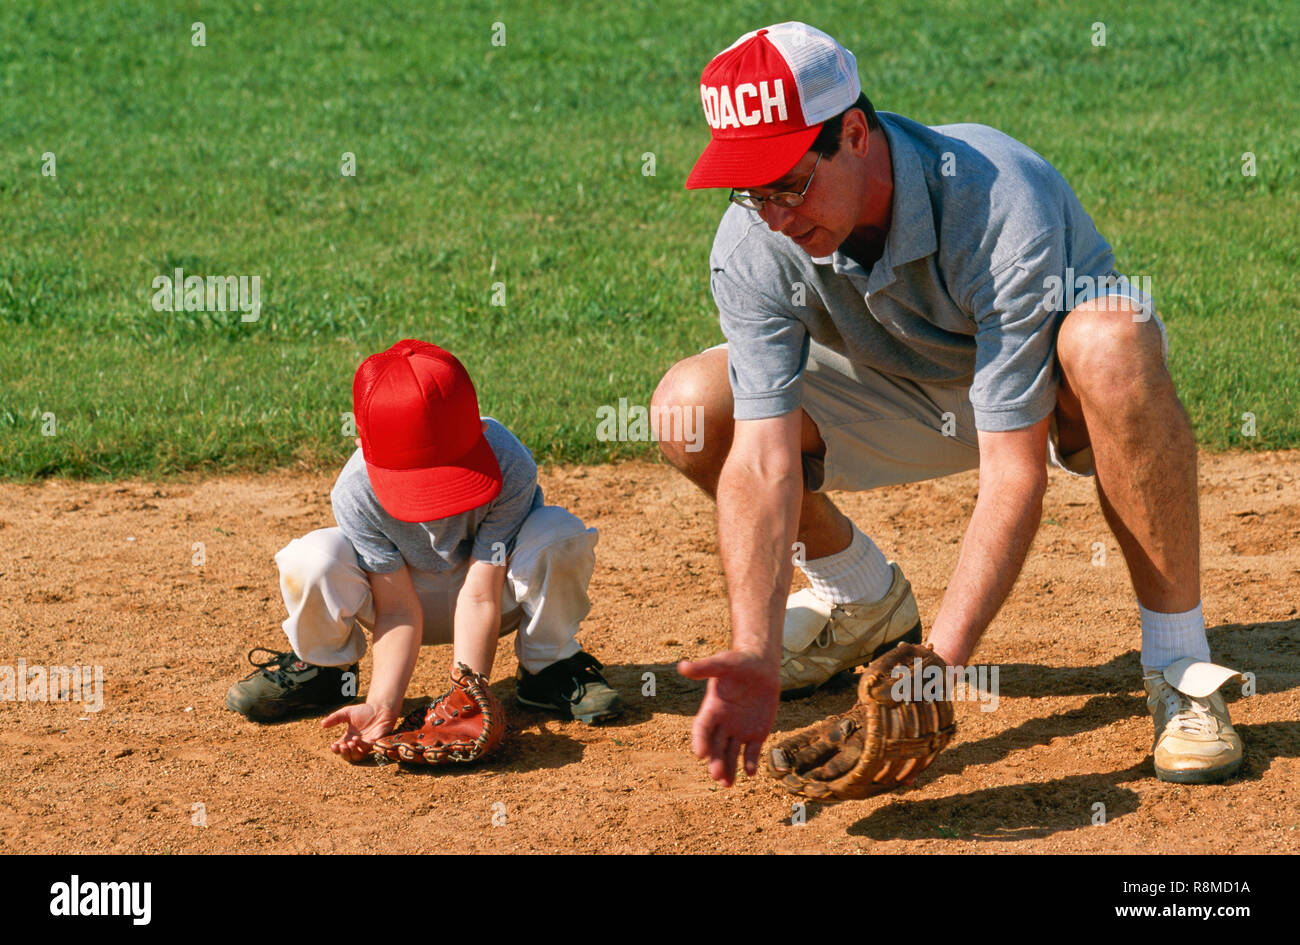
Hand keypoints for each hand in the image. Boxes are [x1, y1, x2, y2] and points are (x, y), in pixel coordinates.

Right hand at [321, 703, 396, 762]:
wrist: (380, 707)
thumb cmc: (364, 711)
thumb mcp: (347, 713)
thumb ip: (335, 718)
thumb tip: (322, 724)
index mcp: (349, 738)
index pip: (340, 748)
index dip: (336, 749)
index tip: (333, 745)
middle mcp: (356, 744)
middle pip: (348, 756)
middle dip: (343, 753)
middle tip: (341, 746)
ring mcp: (366, 744)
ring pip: (357, 756)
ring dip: (351, 752)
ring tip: (349, 743)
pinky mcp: (375, 743)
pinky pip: (367, 749)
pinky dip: (361, 746)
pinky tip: (357, 739)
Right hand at [677, 649, 780, 786]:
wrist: (761, 667)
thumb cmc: (739, 662)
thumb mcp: (723, 663)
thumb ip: (704, 668)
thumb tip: (682, 666)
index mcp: (712, 708)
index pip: (702, 728)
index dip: (700, 741)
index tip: (700, 754)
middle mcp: (723, 723)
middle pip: (715, 746)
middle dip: (715, 761)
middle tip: (716, 775)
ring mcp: (739, 730)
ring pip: (731, 754)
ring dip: (728, 768)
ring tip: (727, 784)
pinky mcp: (756, 734)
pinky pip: (752, 752)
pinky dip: (750, 763)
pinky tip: (750, 771)